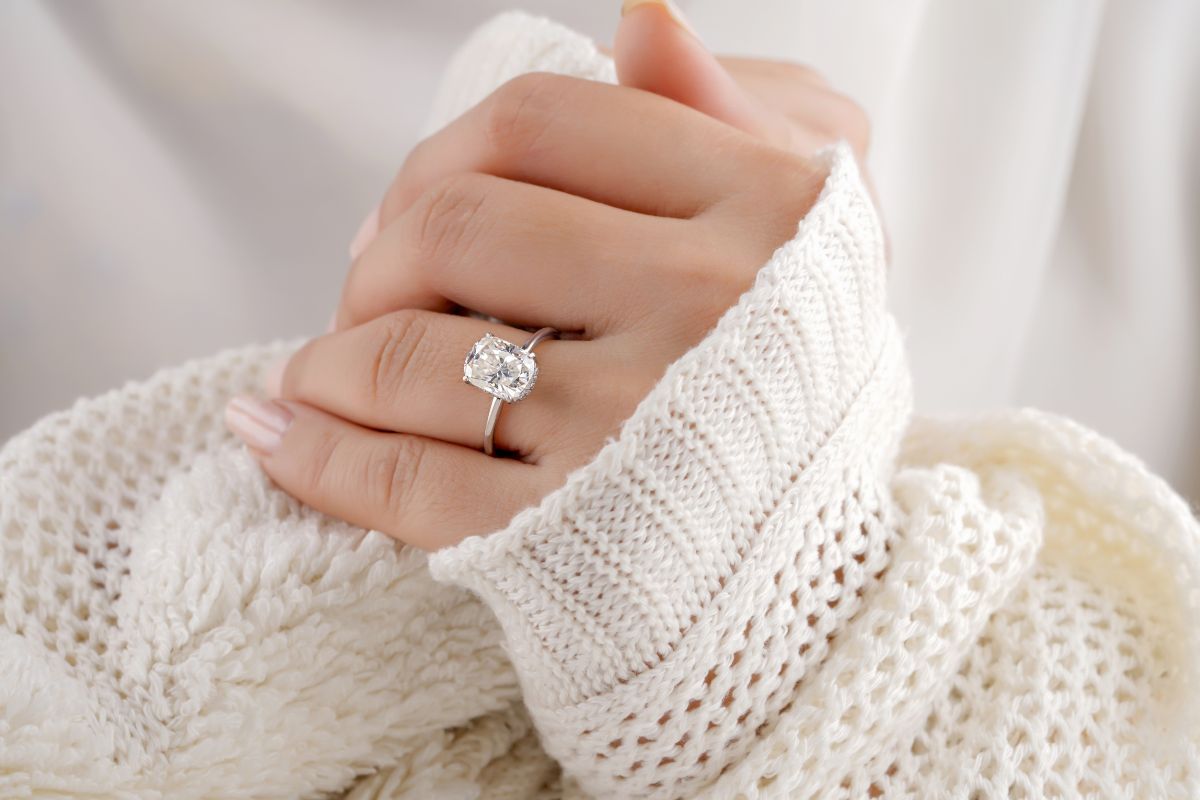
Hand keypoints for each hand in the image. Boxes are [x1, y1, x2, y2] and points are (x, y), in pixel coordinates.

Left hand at [224, 2, 871, 550]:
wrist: (821, 585)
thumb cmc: (796, 398)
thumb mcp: (808, 245)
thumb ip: (726, 119)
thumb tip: (644, 15)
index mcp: (764, 211)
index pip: (540, 121)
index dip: (443, 152)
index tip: (418, 202)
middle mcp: (707, 310)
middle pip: (454, 224)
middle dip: (375, 255)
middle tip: (368, 293)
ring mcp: (636, 425)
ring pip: (412, 351)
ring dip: (329, 358)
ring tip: (316, 373)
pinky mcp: (576, 537)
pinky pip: (406, 481)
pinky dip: (318, 456)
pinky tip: (281, 438)